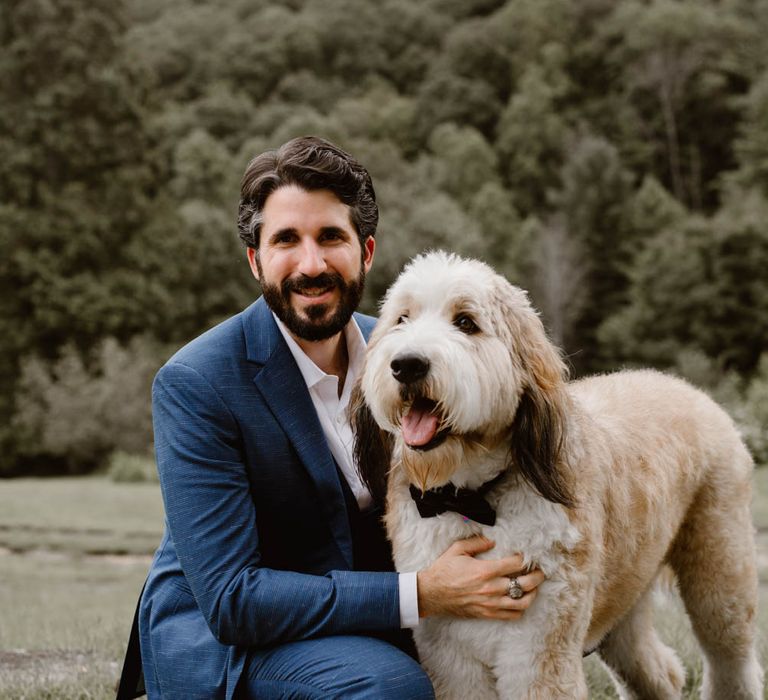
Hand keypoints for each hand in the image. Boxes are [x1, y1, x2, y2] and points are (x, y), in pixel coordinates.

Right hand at [416, 535, 544, 620]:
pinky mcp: (487, 614)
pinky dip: (521, 608)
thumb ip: (477, 542)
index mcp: (485, 570)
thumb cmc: (444, 570)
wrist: (431, 594)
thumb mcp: (457, 549)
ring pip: (523, 602)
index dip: (525, 558)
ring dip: (533, 593)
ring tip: (534, 586)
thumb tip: (493, 540)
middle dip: (537, 576)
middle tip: (539, 570)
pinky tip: (521, 600)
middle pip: (525, 583)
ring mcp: (491, 604)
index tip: (527, 554)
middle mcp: (491, 588)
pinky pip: (512, 615)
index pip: (515, 564)